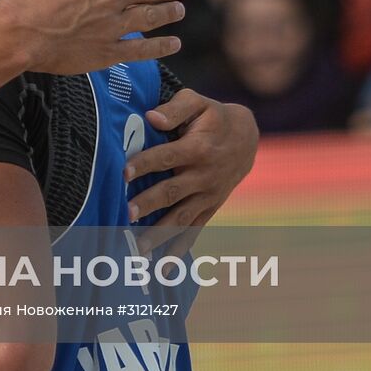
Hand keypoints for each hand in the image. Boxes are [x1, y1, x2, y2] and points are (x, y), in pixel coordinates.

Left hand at [124, 89, 257, 250]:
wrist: (247, 137)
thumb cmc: (212, 116)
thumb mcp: (198, 101)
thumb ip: (175, 108)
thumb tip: (151, 117)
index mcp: (198, 148)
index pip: (166, 157)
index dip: (144, 164)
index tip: (123, 173)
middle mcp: (203, 175)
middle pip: (171, 192)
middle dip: (147, 204)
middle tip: (125, 214)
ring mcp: (208, 195)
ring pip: (180, 218)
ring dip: (159, 234)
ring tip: (137, 249)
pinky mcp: (210, 207)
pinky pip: (194, 231)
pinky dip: (179, 250)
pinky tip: (164, 269)